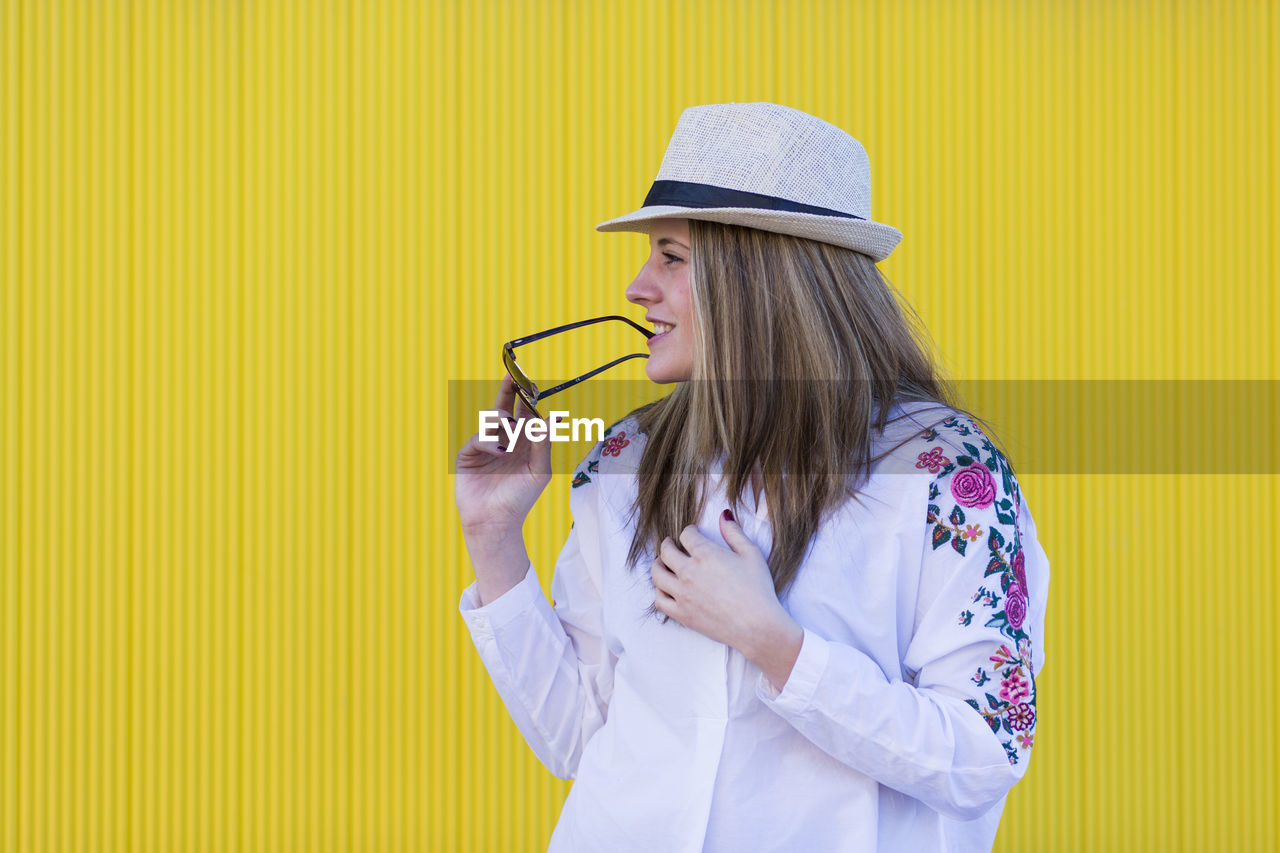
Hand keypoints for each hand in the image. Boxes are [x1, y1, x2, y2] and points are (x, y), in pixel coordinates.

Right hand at [454, 374, 552, 536]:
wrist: (496, 522)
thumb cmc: (520, 499)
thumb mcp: (538, 470)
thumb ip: (542, 444)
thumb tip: (550, 417)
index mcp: (523, 443)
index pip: (526, 415)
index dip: (529, 400)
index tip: (534, 385)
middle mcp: (504, 440)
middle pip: (506, 408)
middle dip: (508, 391)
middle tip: (512, 374)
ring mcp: (486, 446)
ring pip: (492, 419)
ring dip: (501, 418)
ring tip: (509, 426)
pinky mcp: (469, 454)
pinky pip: (479, 437)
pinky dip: (489, 442)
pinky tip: (499, 452)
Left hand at [652, 510, 803, 686]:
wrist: (757, 625)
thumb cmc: (758, 589)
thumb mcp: (751, 554)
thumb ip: (734, 533)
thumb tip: (724, 515)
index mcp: (705, 554)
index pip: (686, 536)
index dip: (689, 532)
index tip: (691, 533)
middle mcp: (688, 572)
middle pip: (666, 552)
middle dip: (668, 545)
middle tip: (670, 544)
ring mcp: (682, 594)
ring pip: (657, 574)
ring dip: (658, 565)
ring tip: (662, 564)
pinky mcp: (681, 614)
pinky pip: (659, 600)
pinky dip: (659, 592)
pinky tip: (665, 588)